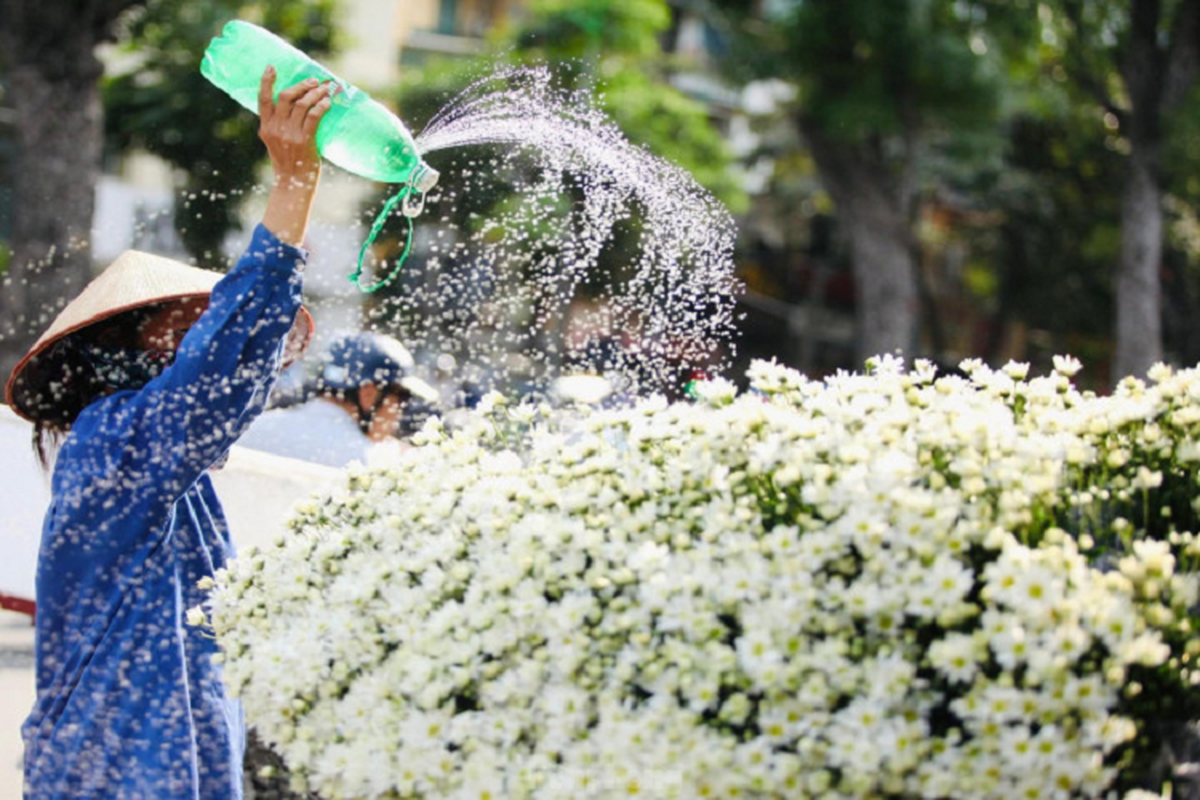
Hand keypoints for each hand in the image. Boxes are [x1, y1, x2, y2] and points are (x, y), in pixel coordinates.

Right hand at [258, 67, 330, 188]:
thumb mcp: (274, 143)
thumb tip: (288, 110)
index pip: (263, 100)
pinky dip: (321, 106)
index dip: (267, 81)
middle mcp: (275, 129)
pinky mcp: (304, 141)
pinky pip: (314, 116)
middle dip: (302, 85)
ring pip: (302, 104)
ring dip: (316, 93)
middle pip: (286, 96)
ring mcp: (289, 134)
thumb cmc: (288, 164)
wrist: (293, 184)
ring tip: (326, 89)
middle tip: (314, 80)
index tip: (272, 67)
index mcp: (266, 128)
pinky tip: (328, 103)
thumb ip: (276, 127)